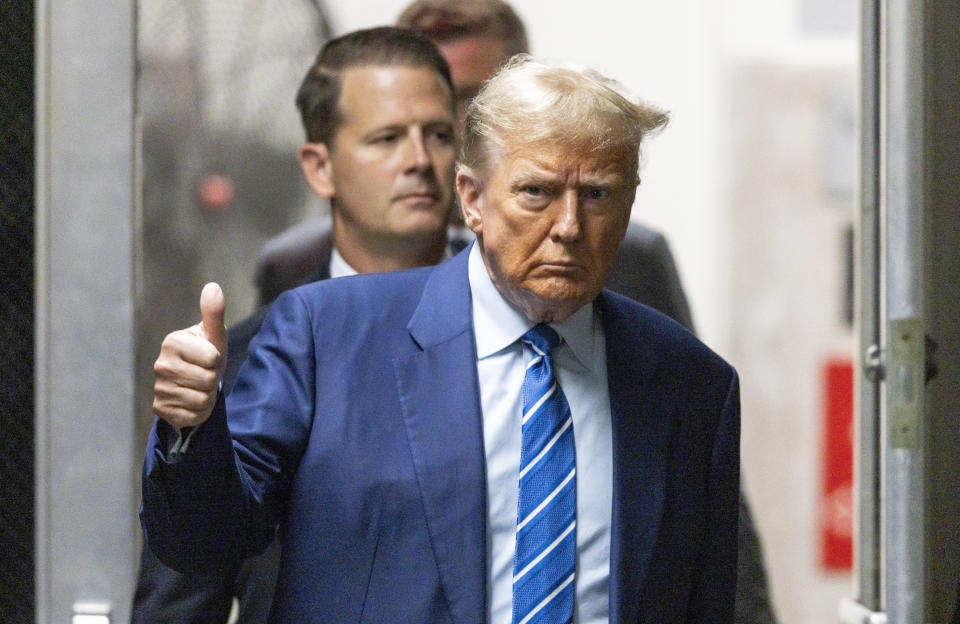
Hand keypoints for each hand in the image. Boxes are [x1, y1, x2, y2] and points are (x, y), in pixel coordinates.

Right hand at [152, 283, 227, 428]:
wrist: (195, 384)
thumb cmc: (207, 354)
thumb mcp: (213, 335)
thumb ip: (214, 313)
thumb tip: (213, 286)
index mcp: (172, 342)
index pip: (211, 359)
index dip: (216, 360)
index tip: (208, 358)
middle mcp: (161, 365)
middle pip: (208, 380)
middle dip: (213, 380)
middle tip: (205, 374)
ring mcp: (159, 388)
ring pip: (202, 399)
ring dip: (208, 396)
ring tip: (199, 387)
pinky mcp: (161, 409)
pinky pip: (193, 415)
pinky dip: (199, 411)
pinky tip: (192, 401)